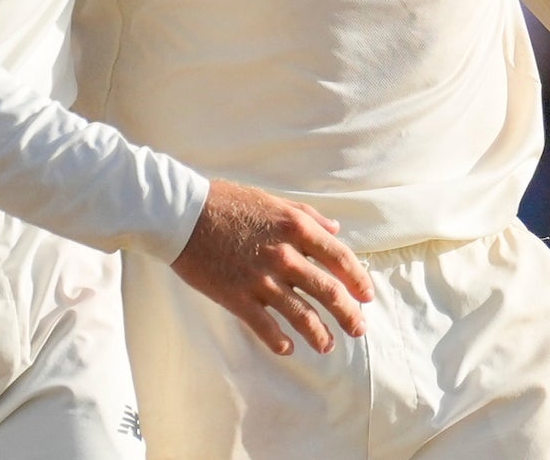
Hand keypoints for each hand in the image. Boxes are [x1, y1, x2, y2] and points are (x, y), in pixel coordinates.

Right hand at [171, 179, 375, 356]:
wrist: (182, 213)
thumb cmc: (227, 202)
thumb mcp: (274, 201)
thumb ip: (308, 216)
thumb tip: (335, 229)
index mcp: (296, 228)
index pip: (340, 258)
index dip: (358, 280)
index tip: (366, 295)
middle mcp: (285, 255)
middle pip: (328, 291)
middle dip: (348, 314)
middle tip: (359, 328)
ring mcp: (262, 279)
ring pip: (302, 314)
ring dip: (319, 334)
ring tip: (327, 345)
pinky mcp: (237, 297)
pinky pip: (265, 326)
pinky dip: (279, 341)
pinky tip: (287, 348)